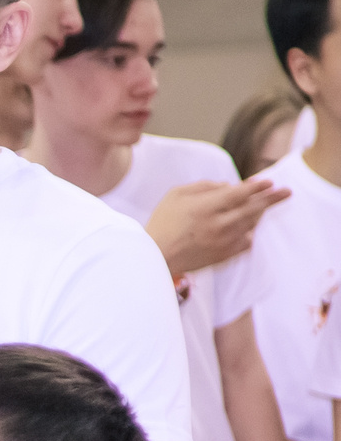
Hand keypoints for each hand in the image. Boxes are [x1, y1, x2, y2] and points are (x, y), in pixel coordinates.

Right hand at [146, 178, 286, 277]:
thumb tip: (227, 186)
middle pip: (253, 208)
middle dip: (272, 198)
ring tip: (263, 207)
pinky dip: (249, 234)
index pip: (240, 193)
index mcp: (206, 207)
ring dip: (259, 214)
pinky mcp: (223, 256)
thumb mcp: (175, 195)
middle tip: (286, 192)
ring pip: (251, 224)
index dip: (257, 186)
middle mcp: (219, 224)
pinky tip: (245, 230)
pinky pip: (245, 243)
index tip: (269, 182)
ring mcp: (223, 241)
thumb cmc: (162, 223)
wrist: (154, 258)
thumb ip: (204, 186)